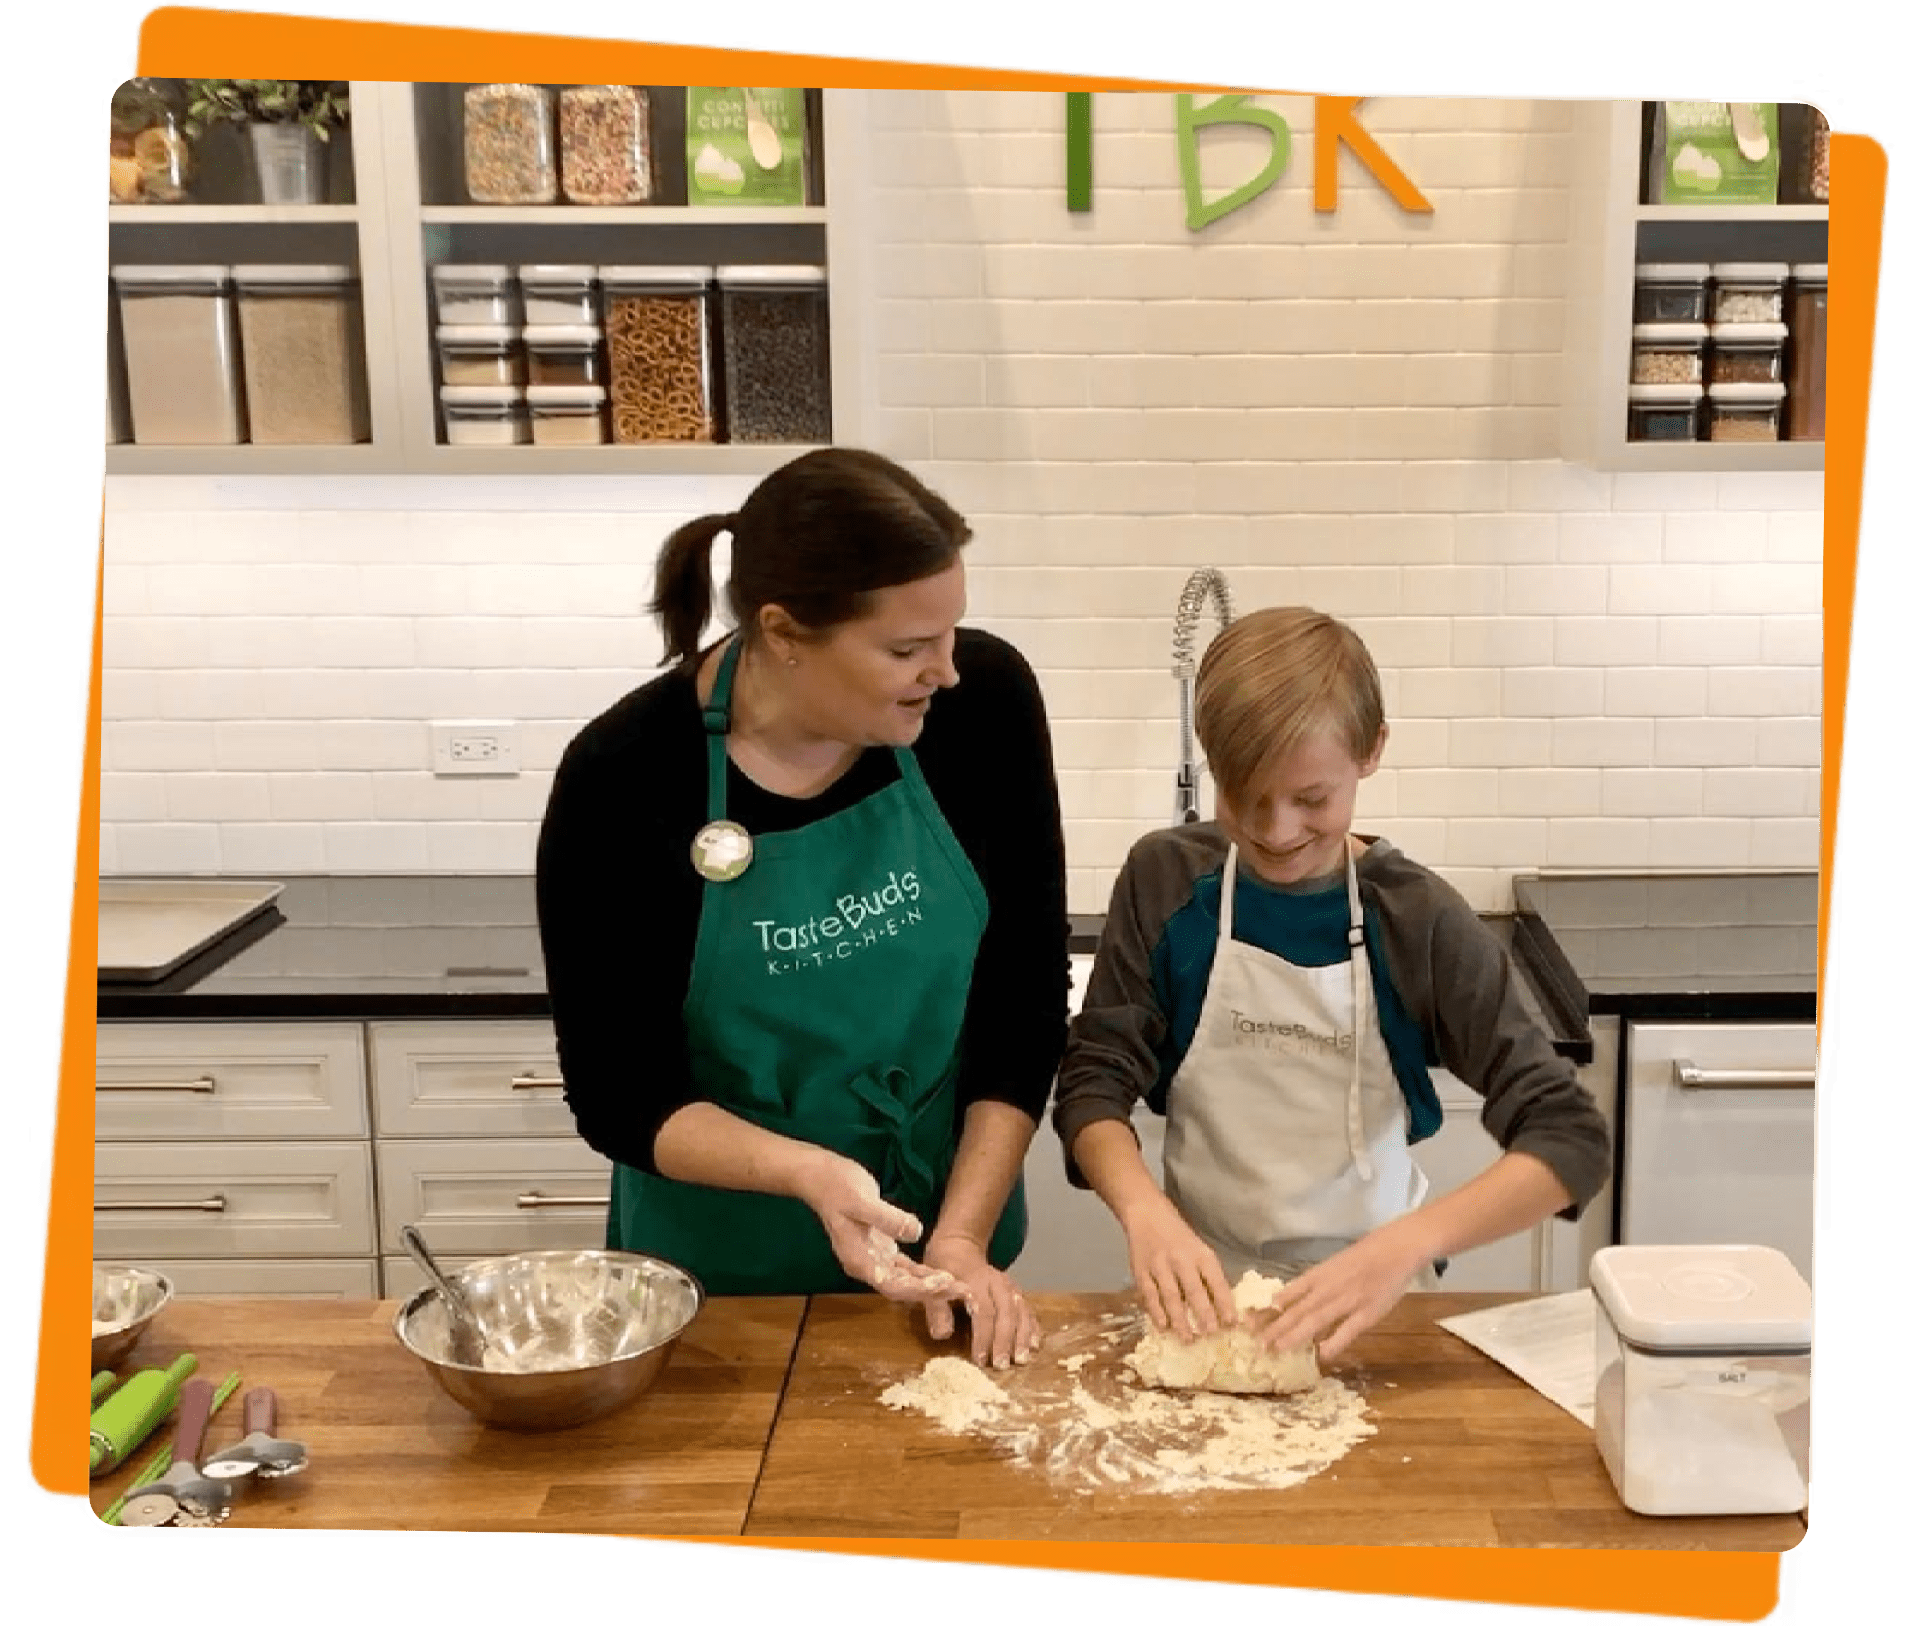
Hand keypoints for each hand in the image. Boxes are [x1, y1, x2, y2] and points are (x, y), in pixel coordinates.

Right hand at [795, 1152, 959, 1303]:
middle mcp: (867, 1266)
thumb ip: (887, 1218)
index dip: (919, 1288)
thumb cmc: (838, 1187)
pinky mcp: (881, 1247)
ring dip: (930, 1285)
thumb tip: (915, 1232)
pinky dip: (922, 1273)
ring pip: (905, 1280)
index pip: (892, 1285)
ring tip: (959, 1286)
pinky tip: (942, 1274)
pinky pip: (904, 1267)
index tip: (943, 1283)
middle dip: (932, 1292)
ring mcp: (874, 1258)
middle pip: (901, 1288)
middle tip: (963, 1290)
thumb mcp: (862, 1200)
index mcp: (859, 1261)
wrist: (821, 1176)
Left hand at [921, 1233, 1040, 1368]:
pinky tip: (1035, 1345)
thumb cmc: (944, 1266)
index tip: (980, 1360)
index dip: (983, 1336)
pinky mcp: (1015, 1292)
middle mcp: (997, 1283)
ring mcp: (1009, 1286)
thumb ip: (936, 1307)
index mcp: (976, 1280)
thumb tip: (942, 1334)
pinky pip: (1028, 1309)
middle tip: (1002, 1365)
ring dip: (1023, 1336)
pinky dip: (1033, 1327)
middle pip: (1006, 1312)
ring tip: (1022, 1359)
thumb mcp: (932, 1281)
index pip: (983, 1311)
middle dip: (1006, 1340)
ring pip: (1021, 1311)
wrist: (960, 1245)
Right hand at [1121, 1194, 1237, 1340]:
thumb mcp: (1199, 1249)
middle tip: (1210, 1333)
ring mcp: (1159, 1266)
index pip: (1216, 1281)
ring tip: (1188, 1338)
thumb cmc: (1179, 1236)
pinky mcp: (1141, 1271)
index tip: (1232, 1322)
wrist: (1146, 1214)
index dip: (1225, 1302)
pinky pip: (1150, 1295)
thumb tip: (1221, 1308)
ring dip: (1180, 1319)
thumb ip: (1208, 1275)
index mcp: (1201, 1254)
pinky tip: (1163, 1327)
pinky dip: (1156, 1312)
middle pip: (1194, 1290)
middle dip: (1203, 1313)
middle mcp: (1181, 1259)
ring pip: (1171, 1296)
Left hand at [1254, 1226, 1431, 1362]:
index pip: (1286, 1295)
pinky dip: (1334, 1342)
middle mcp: (1327, 1288)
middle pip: (1296, 1310)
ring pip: (1315, 1320)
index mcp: (1317, 1276)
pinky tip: (1321, 1356)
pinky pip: (1348, 1330)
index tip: (1248, 1322)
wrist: (1394, 1250)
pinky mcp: (1367, 1313)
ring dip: (1294, 1335)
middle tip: (1256, 1343)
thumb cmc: (1362, 1258)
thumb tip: (1288, 1302)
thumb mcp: (1331, 1267)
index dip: (1267, 1310)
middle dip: (1275, 1328)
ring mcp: (1346, 1301)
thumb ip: (1313, 1285)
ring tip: (1276, 1349)